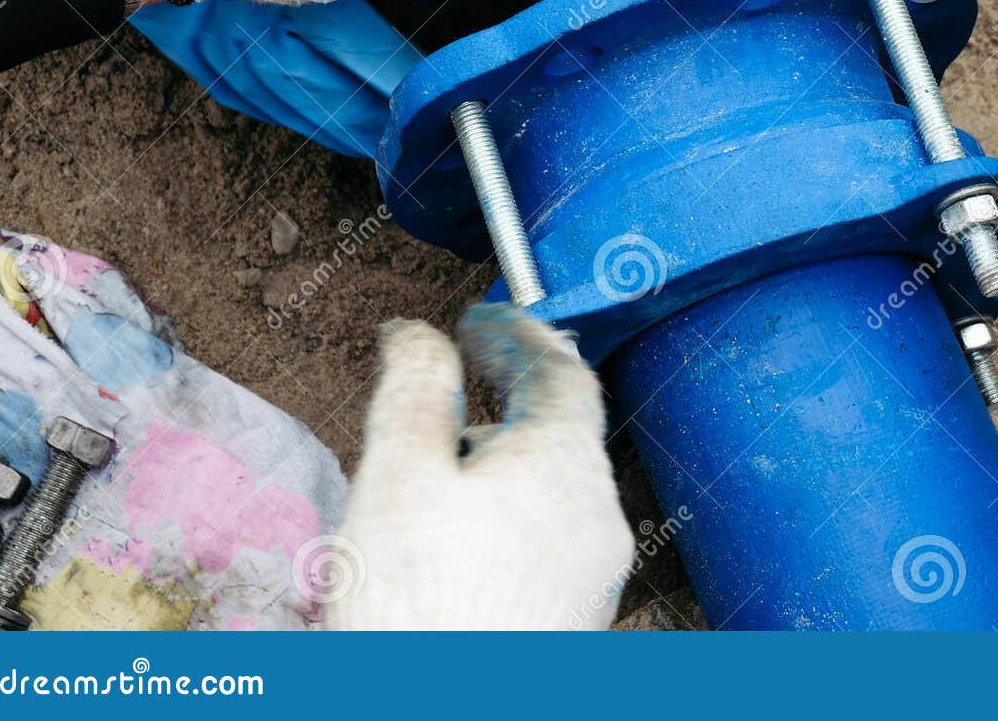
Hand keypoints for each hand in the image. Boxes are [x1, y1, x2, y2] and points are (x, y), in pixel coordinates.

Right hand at [326, 305, 633, 629]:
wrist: (452, 720)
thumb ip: (413, 391)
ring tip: (440, 467)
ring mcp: (595, 573)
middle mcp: (598, 513)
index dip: (517, 332)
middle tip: (462, 373)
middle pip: (563, 428)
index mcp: (565, 462)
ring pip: (555, 488)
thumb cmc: (419, 613)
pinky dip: (510, 512)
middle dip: (510, 394)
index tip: (477, 317)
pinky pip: (549, 539)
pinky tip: (456, 541)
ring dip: (506, 459)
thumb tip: (417, 333)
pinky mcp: (577, 621)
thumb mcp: (399, 477)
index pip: (560, 368)